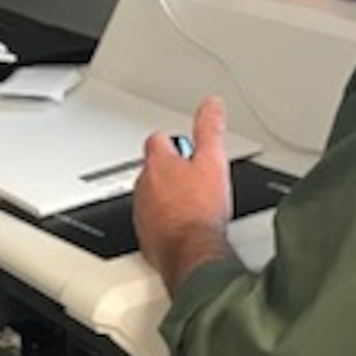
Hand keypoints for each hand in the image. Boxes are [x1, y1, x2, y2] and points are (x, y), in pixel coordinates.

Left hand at [134, 97, 236, 290]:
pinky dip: (164, 220)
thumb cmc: (200, 210)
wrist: (192, 251)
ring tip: (191, 203)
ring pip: (150, 195)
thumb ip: (211, 129)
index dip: (173, 142)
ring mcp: (141, 210)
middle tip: (194, 179)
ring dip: (166, 196)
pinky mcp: (145, 235)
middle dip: (170, 170)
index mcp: (158, 164)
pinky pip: (151, 221)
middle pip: (153, 168)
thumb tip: (211, 105)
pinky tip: (183, 225)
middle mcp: (143, 186)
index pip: (157, 140)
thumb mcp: (213, 161)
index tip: (185, 148)